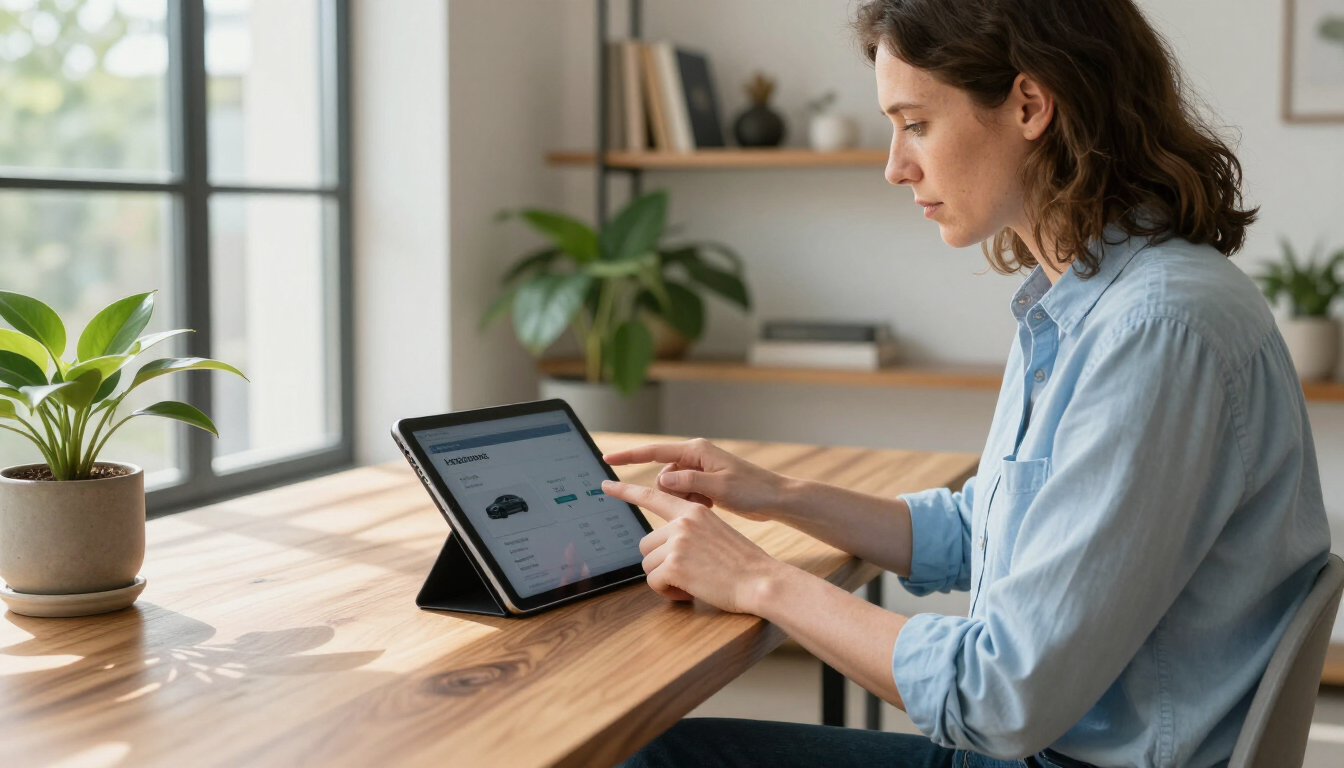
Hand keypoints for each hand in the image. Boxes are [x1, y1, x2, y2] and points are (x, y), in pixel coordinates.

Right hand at [602, 438, 787, 521]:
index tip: (607, 459)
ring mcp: (700, 470)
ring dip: (684, 501)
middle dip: (672, 493)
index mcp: (696, 451)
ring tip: (708, 505)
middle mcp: (696, 457)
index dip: (629, 456)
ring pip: (673, 488)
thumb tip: (664, 481)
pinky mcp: (705, 483)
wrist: (775, 499)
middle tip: (699, 503)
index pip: (654, 452)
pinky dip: (692, 504)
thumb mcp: (719, 487)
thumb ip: (689, 482)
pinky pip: (685, 495)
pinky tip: (711, 507)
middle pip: (664, 476)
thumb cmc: (752, 490)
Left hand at [602, 479, 788, 613]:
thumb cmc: (742, 563)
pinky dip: (668, 592)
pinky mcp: (675, 565)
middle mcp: (682, 522)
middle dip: (659, 563)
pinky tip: (690, 591)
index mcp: (693, 511)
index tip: (606, 486)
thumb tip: (665, 545)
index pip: (652, 496)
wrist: (761, 580)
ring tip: (692, 581)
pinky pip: (654, 582)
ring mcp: (677, 542)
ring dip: (664, 578)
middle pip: (646, 544)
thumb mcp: (716, 533)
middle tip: (687, 573)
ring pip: (648, 564)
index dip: (626, 491)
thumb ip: (690, 531)